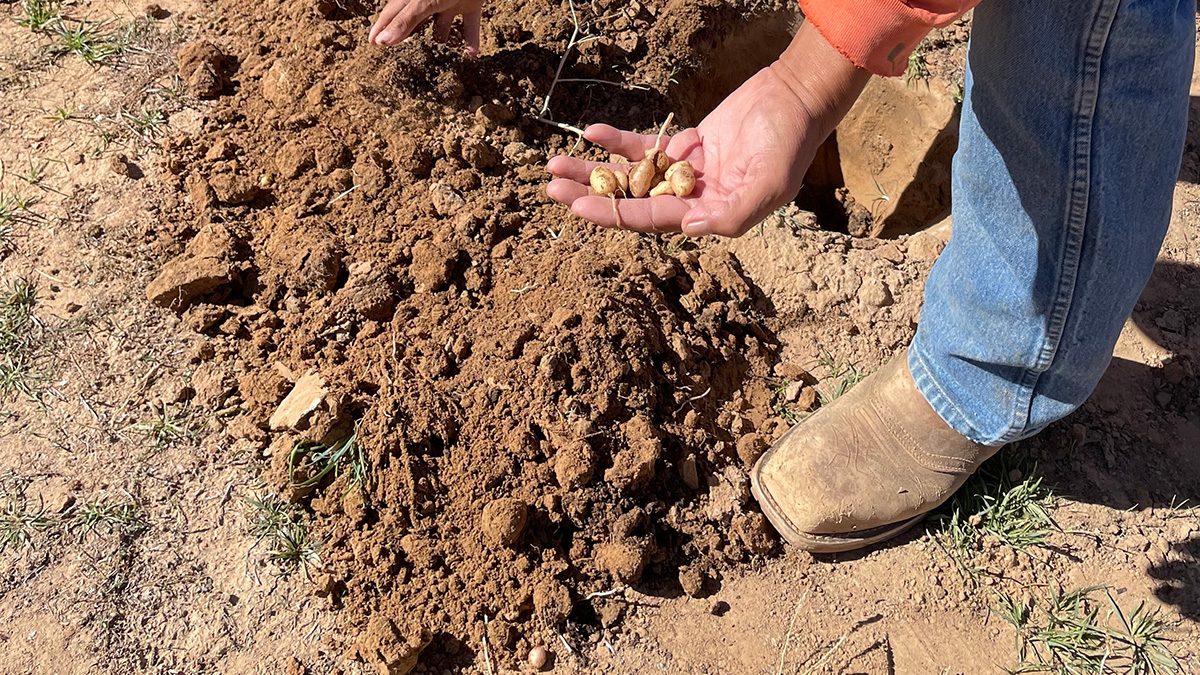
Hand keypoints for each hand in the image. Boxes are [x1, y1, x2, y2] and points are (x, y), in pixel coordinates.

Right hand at [368, 0, 483, 54]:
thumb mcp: (422, 2)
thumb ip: (405, 22)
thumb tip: (381, 42)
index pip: (393, 14)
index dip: (382, 28)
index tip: (373, 43)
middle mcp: (429, 0)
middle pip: (416, 21)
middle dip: (411, 37)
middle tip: (403, 55)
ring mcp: (449, 3)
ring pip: (442, 26)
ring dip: (441, 41)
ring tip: (437, 59)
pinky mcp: (470, 4)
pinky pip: (469, 25)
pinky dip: (471, 40)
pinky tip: (471, 55)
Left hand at [546, 21, 869, 236]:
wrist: (796, 100)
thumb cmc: (789, 145)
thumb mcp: (769, 187)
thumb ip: (730, 215)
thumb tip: (685, 230)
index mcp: (708, 216)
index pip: (650, 219)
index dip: (612, 215)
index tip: (576, 209)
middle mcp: (692, 199)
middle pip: (630, 201)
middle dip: (589, 195)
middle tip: (550, 188)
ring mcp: (686, 172)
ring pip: (630, 175)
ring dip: (592, 171)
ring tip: (555, 166)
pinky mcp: (685, 145)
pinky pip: (645, 146)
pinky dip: (618, 141)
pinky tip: (591, 132)